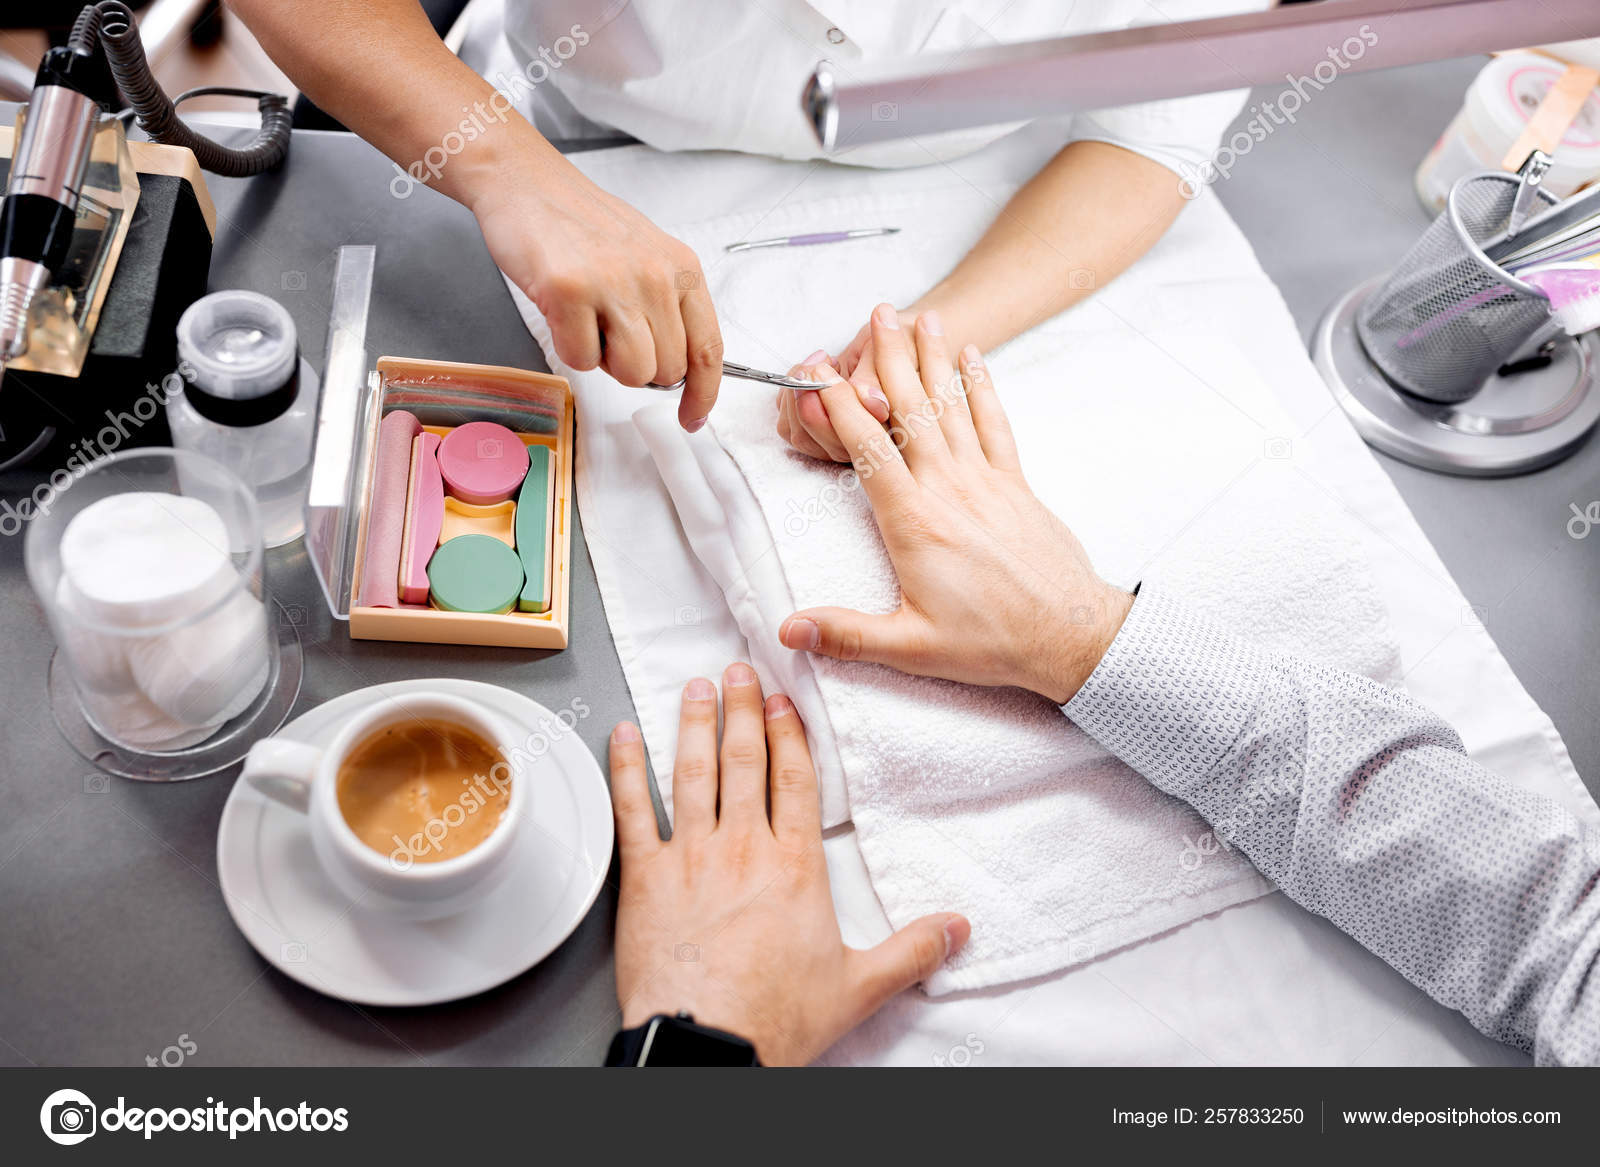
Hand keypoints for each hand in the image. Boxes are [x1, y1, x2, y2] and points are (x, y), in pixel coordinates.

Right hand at [475, 152, 723, 431]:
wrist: (525, 182)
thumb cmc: (581, 224)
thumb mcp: (646, 256)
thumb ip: (667, 307)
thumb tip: (678, 370)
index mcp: (681, 267)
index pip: (708, 349)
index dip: (704, 394)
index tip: (692, 418)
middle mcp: (655, 276)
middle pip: (667, 371)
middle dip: (637, 367)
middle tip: (609, 330)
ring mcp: (613, 283)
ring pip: (632, 373)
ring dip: (605, 362)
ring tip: (588, 320)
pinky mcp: (569, 292)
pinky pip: (582, 360)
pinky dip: (569, 347)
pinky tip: (561, 311)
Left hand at [608, 662, 969, 1064]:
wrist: (711, 1045)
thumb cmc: (777, 1018)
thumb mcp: (859, 986)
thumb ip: (911, 950)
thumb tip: (959, 929)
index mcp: (796, 866)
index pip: (795, 780)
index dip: (789, 733)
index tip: (784, 700)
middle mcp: (744, 848)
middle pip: (744, 762)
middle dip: (742, 710)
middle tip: (737, 670)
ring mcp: (691, 858)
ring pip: (692, 773)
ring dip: (695, 724)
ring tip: (696, 688)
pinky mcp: (646, 879)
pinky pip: (633, 811)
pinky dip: (626, 769)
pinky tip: (623, 736)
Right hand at [776, 304, 1132, 704]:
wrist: (1070, 638)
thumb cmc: (993, 643)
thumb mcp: (911, 647)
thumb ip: (846, 634)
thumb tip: (788, 630)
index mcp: (914, 522)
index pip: (867, 450)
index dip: (837, 407)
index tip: (816, 372)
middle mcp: (948, 489)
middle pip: (910, 410)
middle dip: (887, 359)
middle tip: (875, 312)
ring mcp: (985, 482)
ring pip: (951, 407)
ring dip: (932, 360)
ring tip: (919, 316)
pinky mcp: (1015, 485)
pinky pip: (994, 425)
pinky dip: (982, 388)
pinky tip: (974, 358)